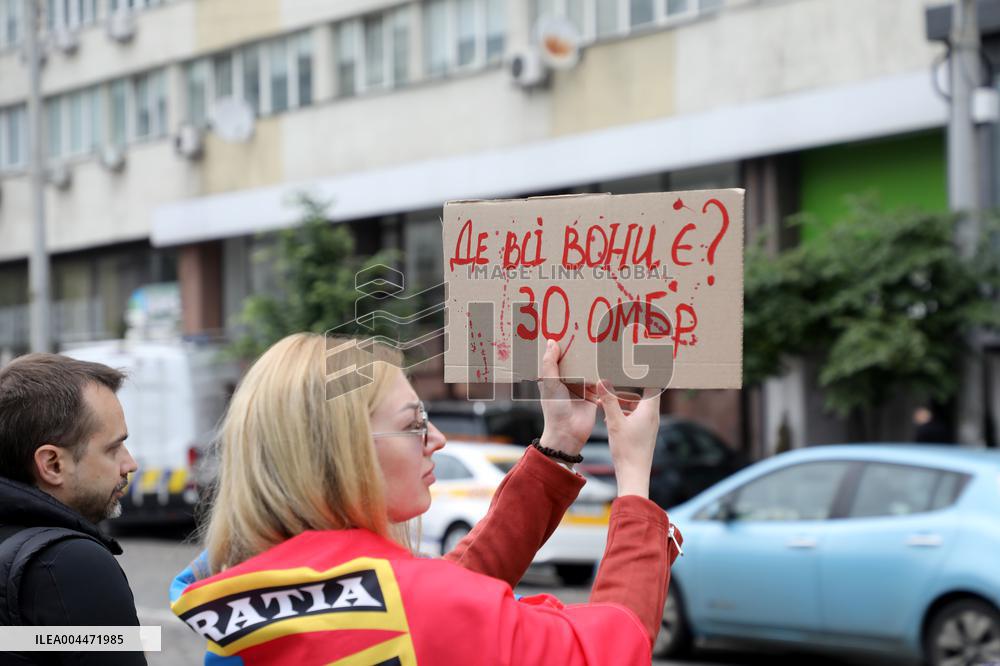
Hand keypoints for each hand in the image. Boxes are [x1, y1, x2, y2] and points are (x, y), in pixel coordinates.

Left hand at [537, 338, 597, 456]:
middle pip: (575, 360)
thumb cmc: (554, 409)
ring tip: (601, 339)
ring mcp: (581, 385)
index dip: (561, 344)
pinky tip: (610, 358)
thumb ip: (550, 364)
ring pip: (588, 367)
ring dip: (593, 358)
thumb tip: (552, 342)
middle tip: (588, 329)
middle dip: (580, 349)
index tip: (566, 328)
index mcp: (553, 376)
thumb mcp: (550, 384)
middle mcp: (567, 379)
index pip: (557, 356)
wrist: (569, 433)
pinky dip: (604, 371)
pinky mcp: (594, 393)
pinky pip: (599, 378)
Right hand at [597, 381, 660, 497]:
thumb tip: (603, 381)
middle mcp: (652, 415)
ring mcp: (648, 425)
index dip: (648, 371)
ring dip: (621, 401)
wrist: (634, 474)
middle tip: (616, 375)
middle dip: (627, 386)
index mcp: (649, 410)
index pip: (654, 383)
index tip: (643, 359)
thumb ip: (609, 400)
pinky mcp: (642, 433)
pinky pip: (633, 416)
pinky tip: (607, 414)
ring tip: (605, 397)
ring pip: (636, 405)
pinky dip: (622, 412)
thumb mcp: (614, 422)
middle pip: (642, 393)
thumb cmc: (627, 449)